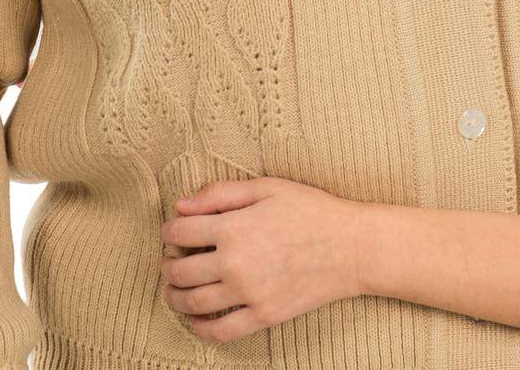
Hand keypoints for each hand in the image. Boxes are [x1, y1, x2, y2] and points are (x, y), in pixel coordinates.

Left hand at [160, 176, 366, 342]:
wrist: (351, 246)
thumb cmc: (311, 209)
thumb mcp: (267, 187)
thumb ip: (221, 194)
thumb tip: (180, 206)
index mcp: (233, 227)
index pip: (180, 232)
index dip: (169, 231)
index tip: (172, 231)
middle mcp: (235, 264)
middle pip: (180, 271)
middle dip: (167, 265)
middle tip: (169, 261)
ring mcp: (248, 294)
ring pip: (193, 303)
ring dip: (174, 297)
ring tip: (173, 289)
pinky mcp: (263, 316)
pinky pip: (219, 331)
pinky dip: (199, 328)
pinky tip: (195, 318)